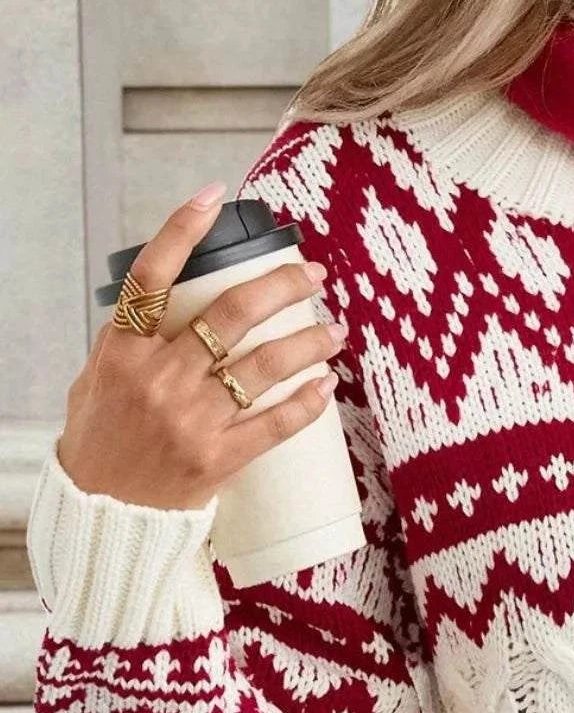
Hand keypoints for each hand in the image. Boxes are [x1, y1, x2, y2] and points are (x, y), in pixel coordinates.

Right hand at [57, 182, 345, 511]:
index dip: (183, 229)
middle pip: (230, 314)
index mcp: (123, 350)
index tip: (215, 196)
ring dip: (308, 343)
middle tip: (313, 274)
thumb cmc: (100, 442)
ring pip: (263, 365)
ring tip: (336, 329)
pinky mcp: (218, 459)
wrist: (102, 515)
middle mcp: (159, 378)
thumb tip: (170, 309)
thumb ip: (132, 344)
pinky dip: (306, 403)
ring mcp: (191, 419)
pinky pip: (275, 425)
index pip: (153, 275)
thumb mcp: (98, 380)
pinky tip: (328, 385)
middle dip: (280, 286)